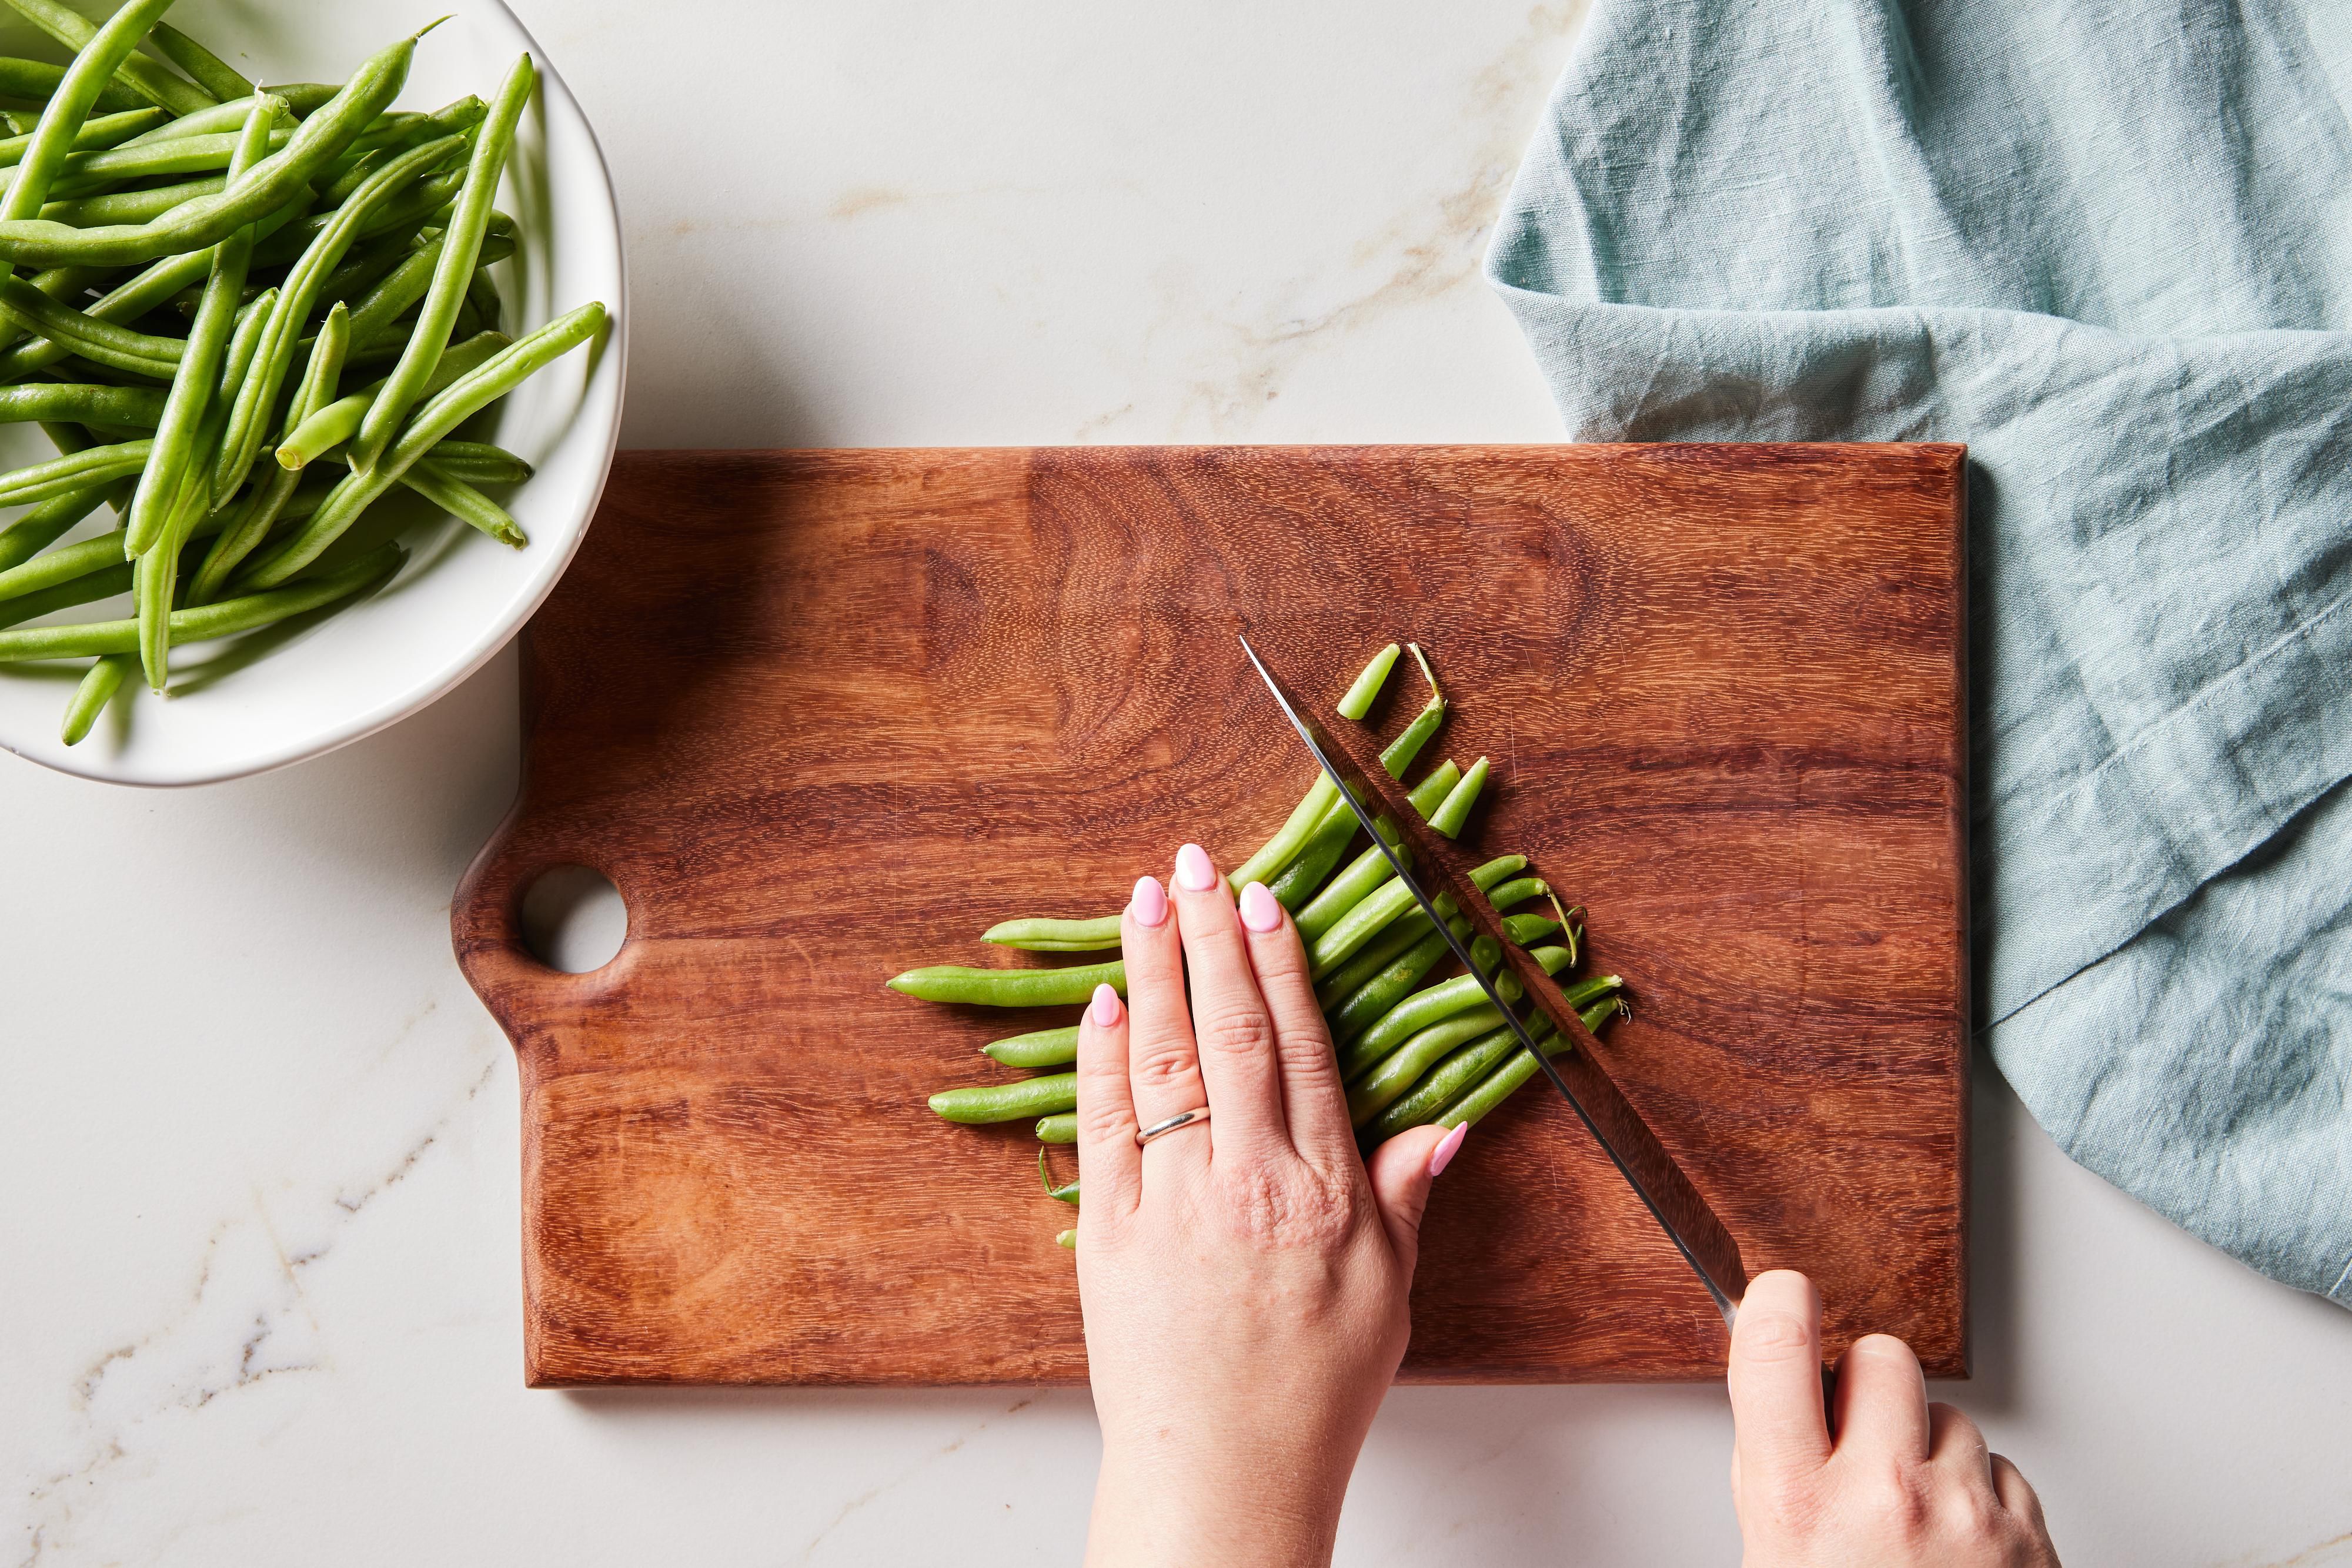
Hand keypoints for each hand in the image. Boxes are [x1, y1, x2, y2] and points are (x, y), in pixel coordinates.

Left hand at [1074, 843, 1463, 1567]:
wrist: (1223, 1474)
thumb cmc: (1310, 1392)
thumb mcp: (1387, 1294)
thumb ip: (1406, 1196)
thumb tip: (1448, 1120)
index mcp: (1321, 1193)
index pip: (1298, 1048)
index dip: (1279, 964)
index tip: (1263, 899)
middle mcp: (1246, 1185)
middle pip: (1227, 1032)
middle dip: (1209, 936)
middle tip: (1195, 862)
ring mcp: (1171, 1206)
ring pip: (1161, 1062)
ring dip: (1151, 971)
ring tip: (1144, 898)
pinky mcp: (1109, 1235)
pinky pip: (1103, 1126)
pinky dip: (1100, 1057)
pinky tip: (1104, 1002)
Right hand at [1729, 1270, 2058, 1566]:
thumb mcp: (1772, 1560)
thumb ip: (1775, 1476)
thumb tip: (1787, 1398)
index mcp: (1797, 1503)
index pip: (1780, 1345)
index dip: (1780, 1302)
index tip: (1784, 1297)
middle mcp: (1884, 1497)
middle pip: (1882, 1356)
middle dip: (1868, 1386)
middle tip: (1855, 1436)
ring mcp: (1966, 1515)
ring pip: (1951, 1416)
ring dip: (1930, 1450)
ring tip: (1910, 1518)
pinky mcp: (2029, 1538)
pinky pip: (2001, 1471)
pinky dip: (1980, 1497)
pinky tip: (1954, 1545)